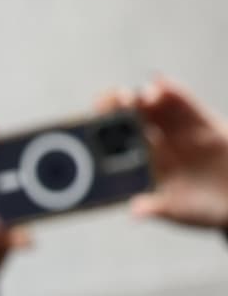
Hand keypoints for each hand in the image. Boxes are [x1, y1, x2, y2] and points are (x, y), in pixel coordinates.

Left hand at [98, 76, 227, 229]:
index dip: (106, 130)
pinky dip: (173, 92)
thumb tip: (135, 212)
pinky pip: (185, 104)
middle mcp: (159, 144)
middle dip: (120, 107)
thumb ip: (158, 208)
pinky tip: (160, 83)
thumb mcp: (178, 211)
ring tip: (133, 95)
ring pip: (156, 108)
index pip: (120, 144)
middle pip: (134, 119)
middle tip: (109, 100)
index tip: (92, 123)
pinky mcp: (203, 123)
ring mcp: (180, 132)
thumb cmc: (203, 210)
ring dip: (143, 97)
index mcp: (146, 165)